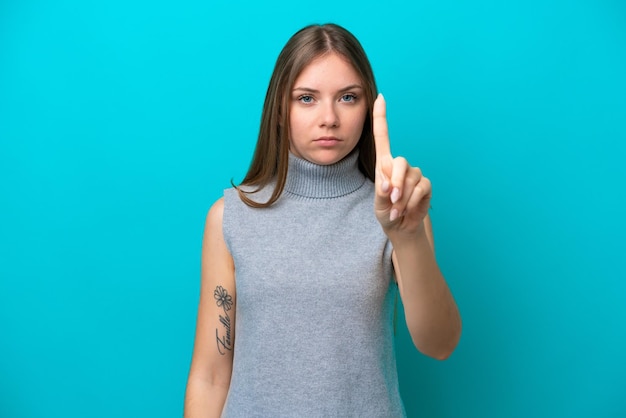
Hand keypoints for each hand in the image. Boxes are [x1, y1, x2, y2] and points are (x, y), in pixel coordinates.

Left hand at [373, 94, 431, 236]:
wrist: (401, 226)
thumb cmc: (387, 212)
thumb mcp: (379, 204)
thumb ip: (382, 193)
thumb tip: (389, 183)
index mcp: (384, 164)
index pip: (382, 136)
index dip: (381, 117)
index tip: (380, 97)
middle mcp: (400, 165)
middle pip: (400, 163)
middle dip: (396, 183)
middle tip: (392, 200)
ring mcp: (414, 174)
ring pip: (411, 180)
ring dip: (403, 198)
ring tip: (398, 209)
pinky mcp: (426, 184)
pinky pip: (421, 189)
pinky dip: (412, 201)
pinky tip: (407, 209)